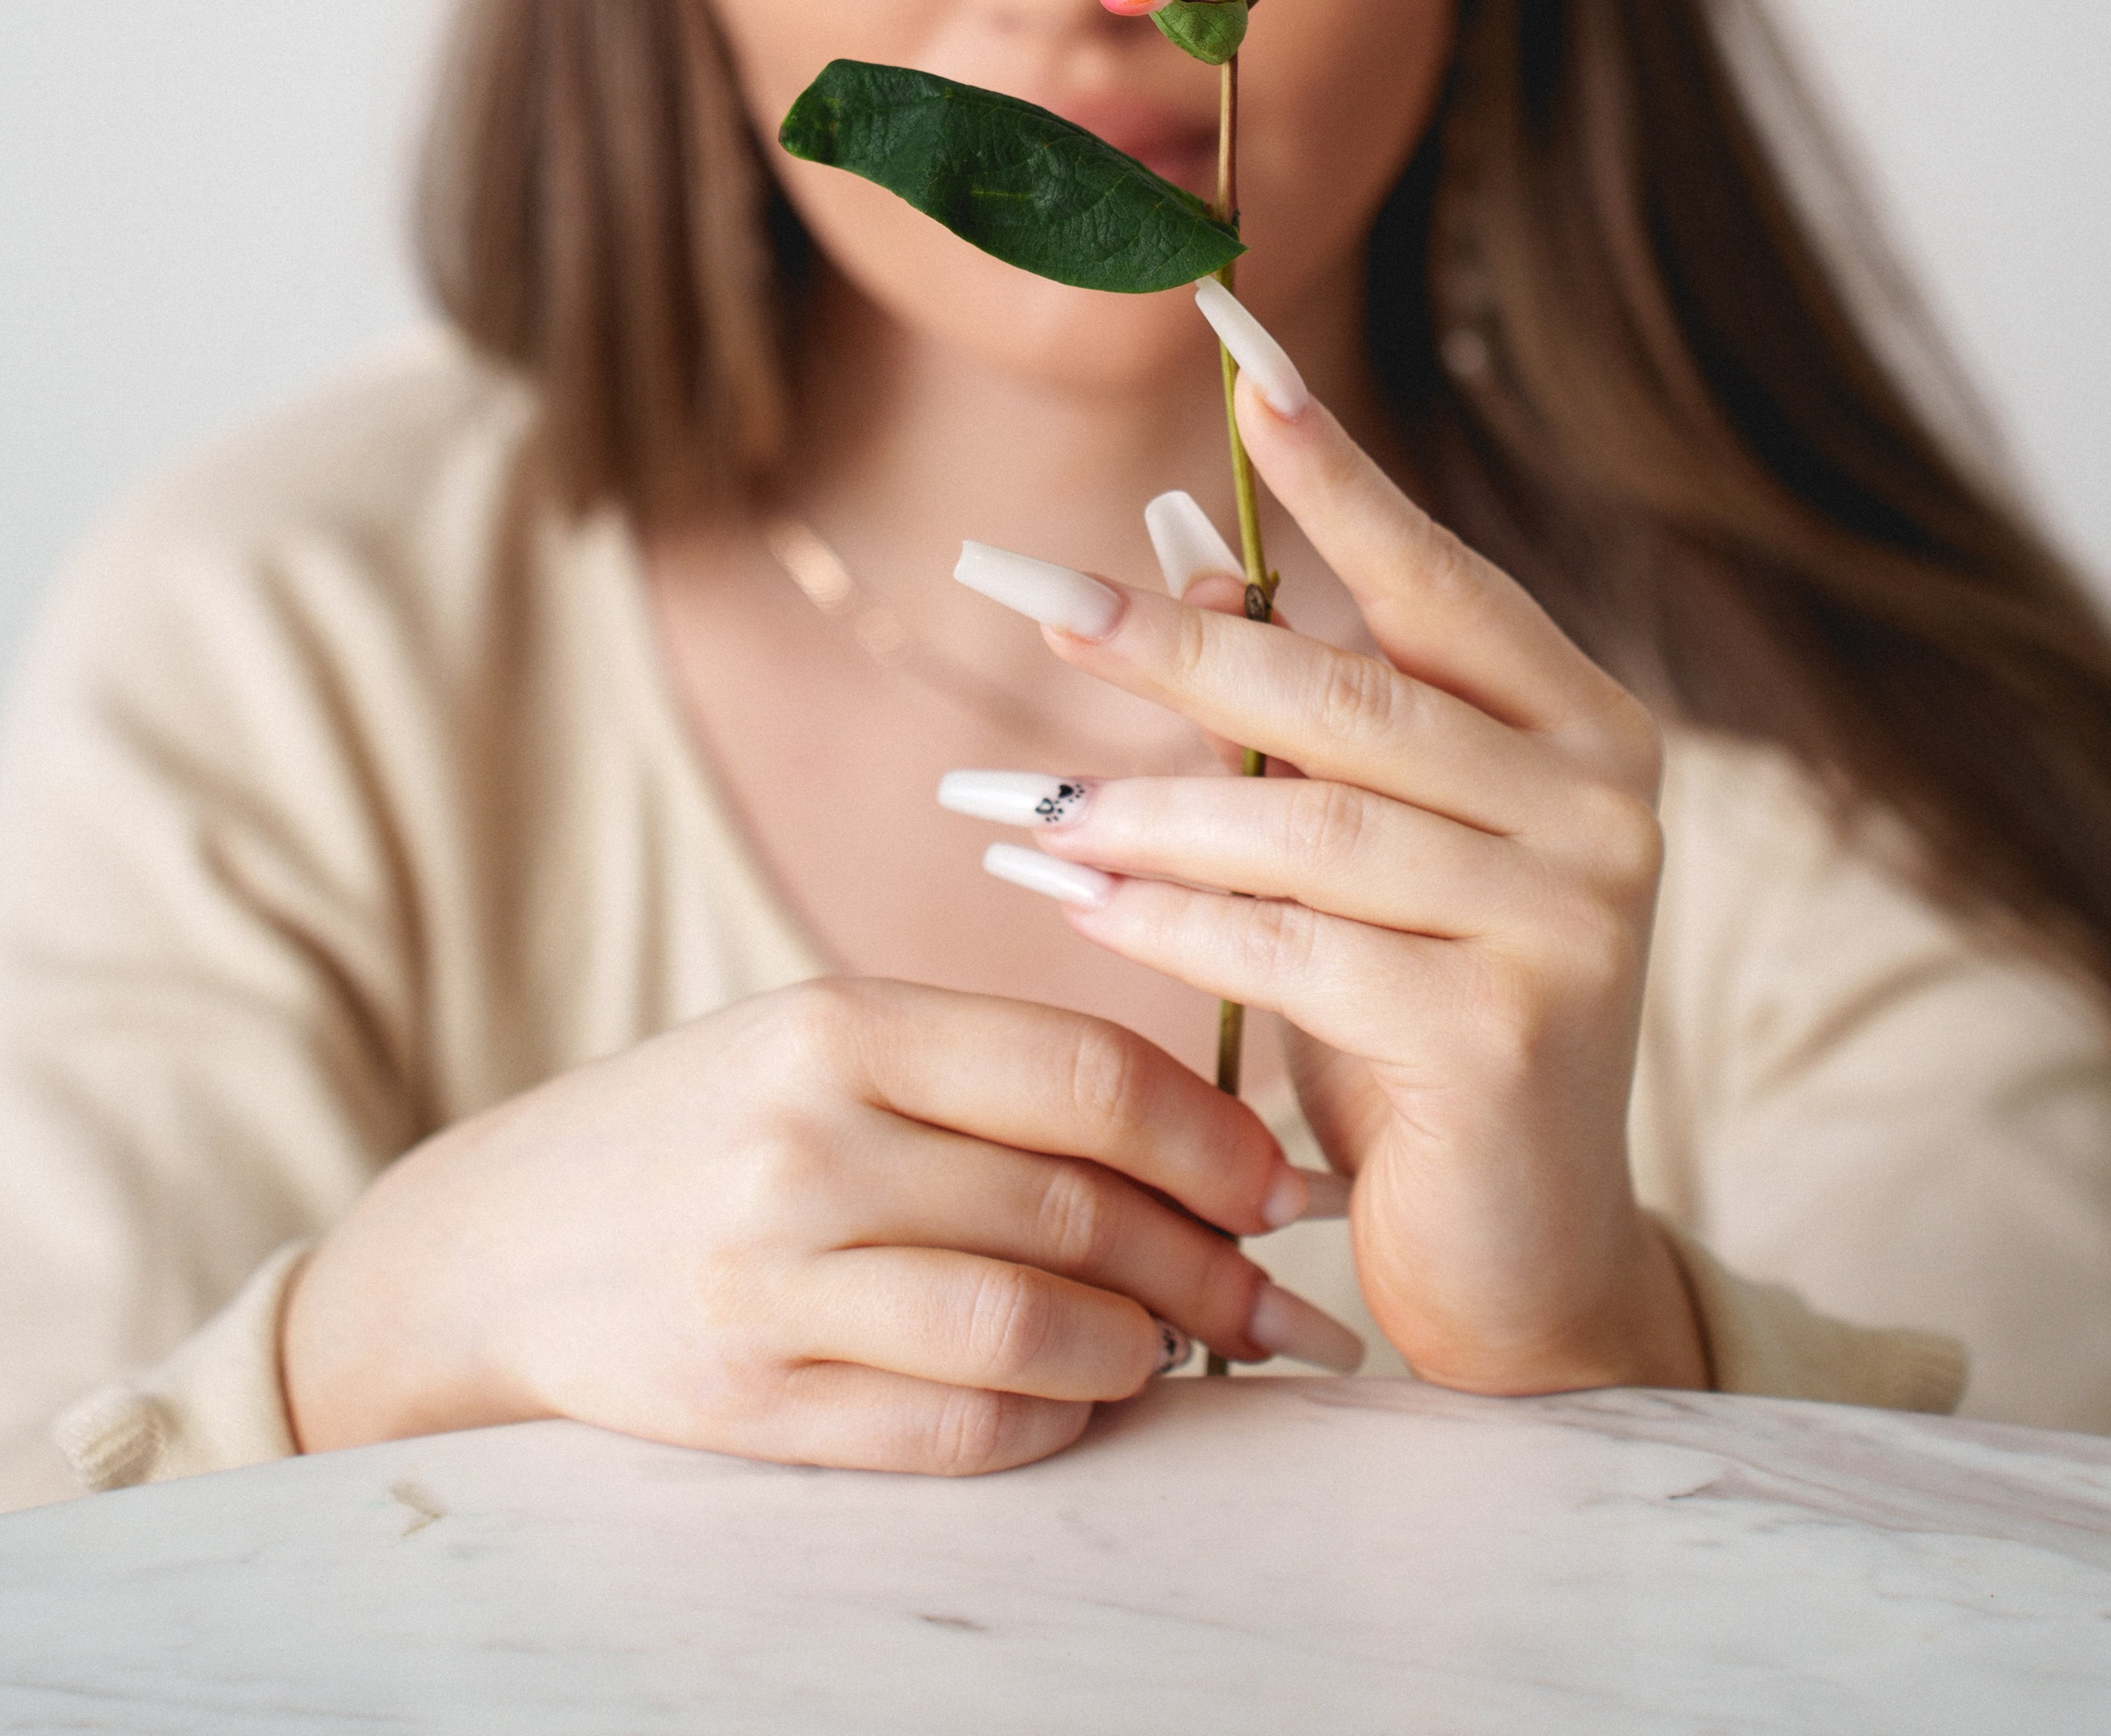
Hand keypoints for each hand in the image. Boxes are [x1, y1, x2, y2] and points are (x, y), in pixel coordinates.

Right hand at [283, 977, 1357, 1475]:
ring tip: (1175, 1351)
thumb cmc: (705, 1126)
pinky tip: (1077, 1401)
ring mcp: (769, 1277)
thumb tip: (1204, 1141)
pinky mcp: (744, 1401)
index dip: (1212, 1137)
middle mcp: (807, 1140)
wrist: (494, 1240)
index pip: (1085, 1075)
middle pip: (1078, 1209)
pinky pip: (953, 1427)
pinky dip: (1048, 1421)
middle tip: (1276, 1299)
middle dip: (1210, 1266)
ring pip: (1032, 1325)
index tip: (1278, 1181)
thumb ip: (987, 1072)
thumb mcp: (822, 1040)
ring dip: (1140, 1350)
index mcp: (840, 1021)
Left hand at [954, 363, 1706, 1397]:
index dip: (1334, 468)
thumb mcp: (1364, 851)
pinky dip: (1165, 922)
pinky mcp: (1512, 1030)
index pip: (1440, 574)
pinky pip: (1290, 948)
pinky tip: (1069, 902)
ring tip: (1015, 809)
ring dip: (1144, 809)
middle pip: (1348, 692)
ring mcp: (1576, 916)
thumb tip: (1175, 547)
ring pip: (1307, 823)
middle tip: (1029, 592)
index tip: (1237, 344)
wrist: (1523, 1261)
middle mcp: (1607, 801)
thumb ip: (1295, 712)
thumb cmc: (1426, 1021)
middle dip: (1171, 640)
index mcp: (1588, 724)